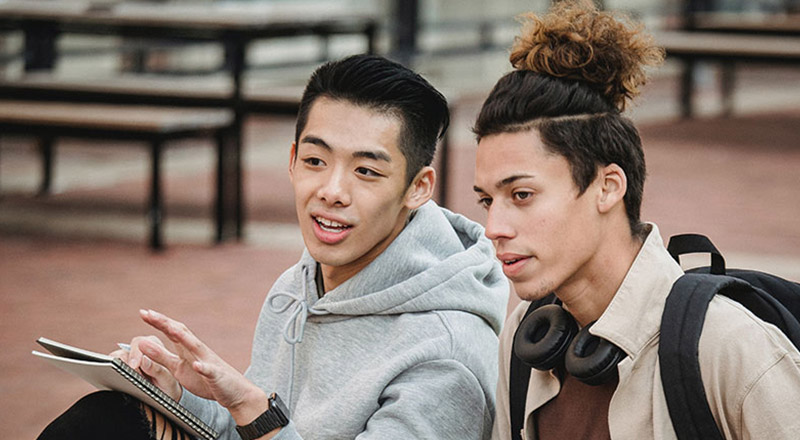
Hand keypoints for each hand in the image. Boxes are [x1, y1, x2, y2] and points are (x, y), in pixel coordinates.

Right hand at [110, 336, 181, 400]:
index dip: (136, 354)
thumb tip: (143, 361)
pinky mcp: (118, 370)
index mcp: (154, 346)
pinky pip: (109, 369)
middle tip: (124, 374)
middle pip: (125, 350)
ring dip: (114, 367)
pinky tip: (111, 382)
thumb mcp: (168, 380)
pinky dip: (108, 373)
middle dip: (123, 361)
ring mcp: (127, 360)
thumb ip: (158, 370)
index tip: (134, 366)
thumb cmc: (168, 385)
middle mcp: (139, 351)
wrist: (165, 398)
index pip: (141, 342)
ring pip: (114, 358)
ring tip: (118, 379)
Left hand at [138, 309, 269, 423]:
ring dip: (183, 338)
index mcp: (188, 350)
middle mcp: (198, 352)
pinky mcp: (216, 377)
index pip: (173, 332)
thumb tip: (142, 344)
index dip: (158, 322)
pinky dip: (204, 367)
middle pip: (181, 333)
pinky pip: (210, 371)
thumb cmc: (206, 380)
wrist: (236, 392)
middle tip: (148, 313)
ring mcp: (208, 363)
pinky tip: (198, 366)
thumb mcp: (178, 368)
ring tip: (171, 329)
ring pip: (195, 348)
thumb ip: (161, 357)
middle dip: (165, 323)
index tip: (144, 313)